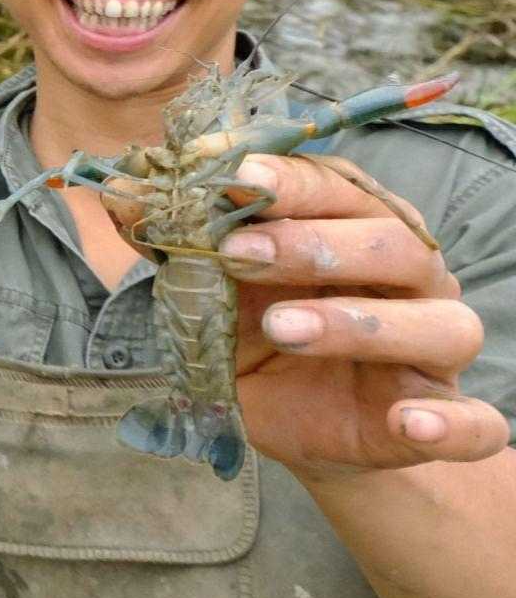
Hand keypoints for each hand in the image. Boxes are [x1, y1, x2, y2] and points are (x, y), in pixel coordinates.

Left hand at [105, 153, 508, 478]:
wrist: (299, 423)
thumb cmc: (261, 336)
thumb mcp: (211, 291)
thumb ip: (177, 243)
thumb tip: (121, 193)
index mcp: (358, 228)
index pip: (337, 187)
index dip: (286, 178)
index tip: (227, 174)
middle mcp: (411, 277)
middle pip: (390, 242)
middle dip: (313, 243)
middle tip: (237, 255)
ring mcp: (435, 348)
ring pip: (438, 322)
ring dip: (358, 322)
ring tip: (283, 327)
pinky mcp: (445, 416)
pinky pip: (475, 422)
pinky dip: (449, 421)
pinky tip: (408, 422)